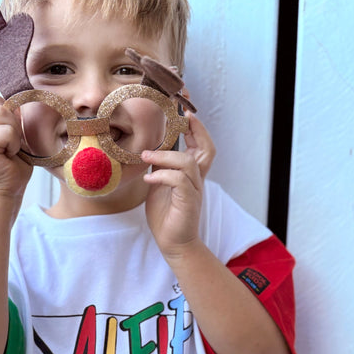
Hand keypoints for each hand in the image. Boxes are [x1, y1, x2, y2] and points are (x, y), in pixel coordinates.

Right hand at [0, 91, 31, 198]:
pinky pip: (6, 130)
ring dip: (13, 132)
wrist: (5, 193)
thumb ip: (9, 120)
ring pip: (1, 113)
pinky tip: (8, 155)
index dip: (6, 109)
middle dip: (11, 120)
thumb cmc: (12, 169)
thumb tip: (16, 102)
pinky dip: (13, 143)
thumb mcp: (13, 139)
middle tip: (10, 142)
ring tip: (9, 149)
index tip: (10, 131)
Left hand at [141, 112, 215, 258]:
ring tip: (146, 157)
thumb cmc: (166, 215)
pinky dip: (163, 176)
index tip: (184, 110)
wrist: (172, 243)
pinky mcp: (188, 201)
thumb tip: (150, 151)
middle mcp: (197, 179)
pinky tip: (148, 180)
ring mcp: (194, 190)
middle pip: (207, 149)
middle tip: (182, 116)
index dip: (196, 127)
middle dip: (197, 130)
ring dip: (165, 157)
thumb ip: (159, 168)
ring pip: (188, 162)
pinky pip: (179, 180)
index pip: (200, 145)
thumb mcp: (159, 186)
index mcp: (191, 174)